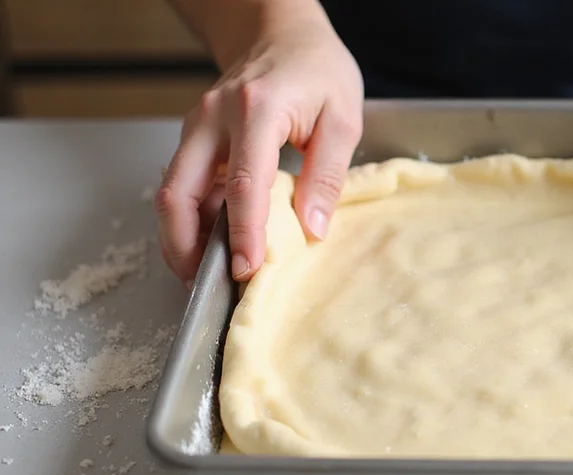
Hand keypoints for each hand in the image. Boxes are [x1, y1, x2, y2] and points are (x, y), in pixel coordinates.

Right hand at [156, 4, 362, 286]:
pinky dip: (191, 217)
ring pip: (171, 191)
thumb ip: (328, 175)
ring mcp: (197, 126)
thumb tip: (313, 229)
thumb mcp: (343, 118)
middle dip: (184, 246)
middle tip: (206, 285)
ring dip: (181, 237)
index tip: (246, 269)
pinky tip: (212, 241)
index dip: (242, 233)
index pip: (244, 184)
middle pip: (178, 192)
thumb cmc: (317, 69)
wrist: (282, 32)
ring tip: (205, 274)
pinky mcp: (195, 136)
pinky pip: (183, 183)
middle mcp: (214, 118)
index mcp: (257, 111)